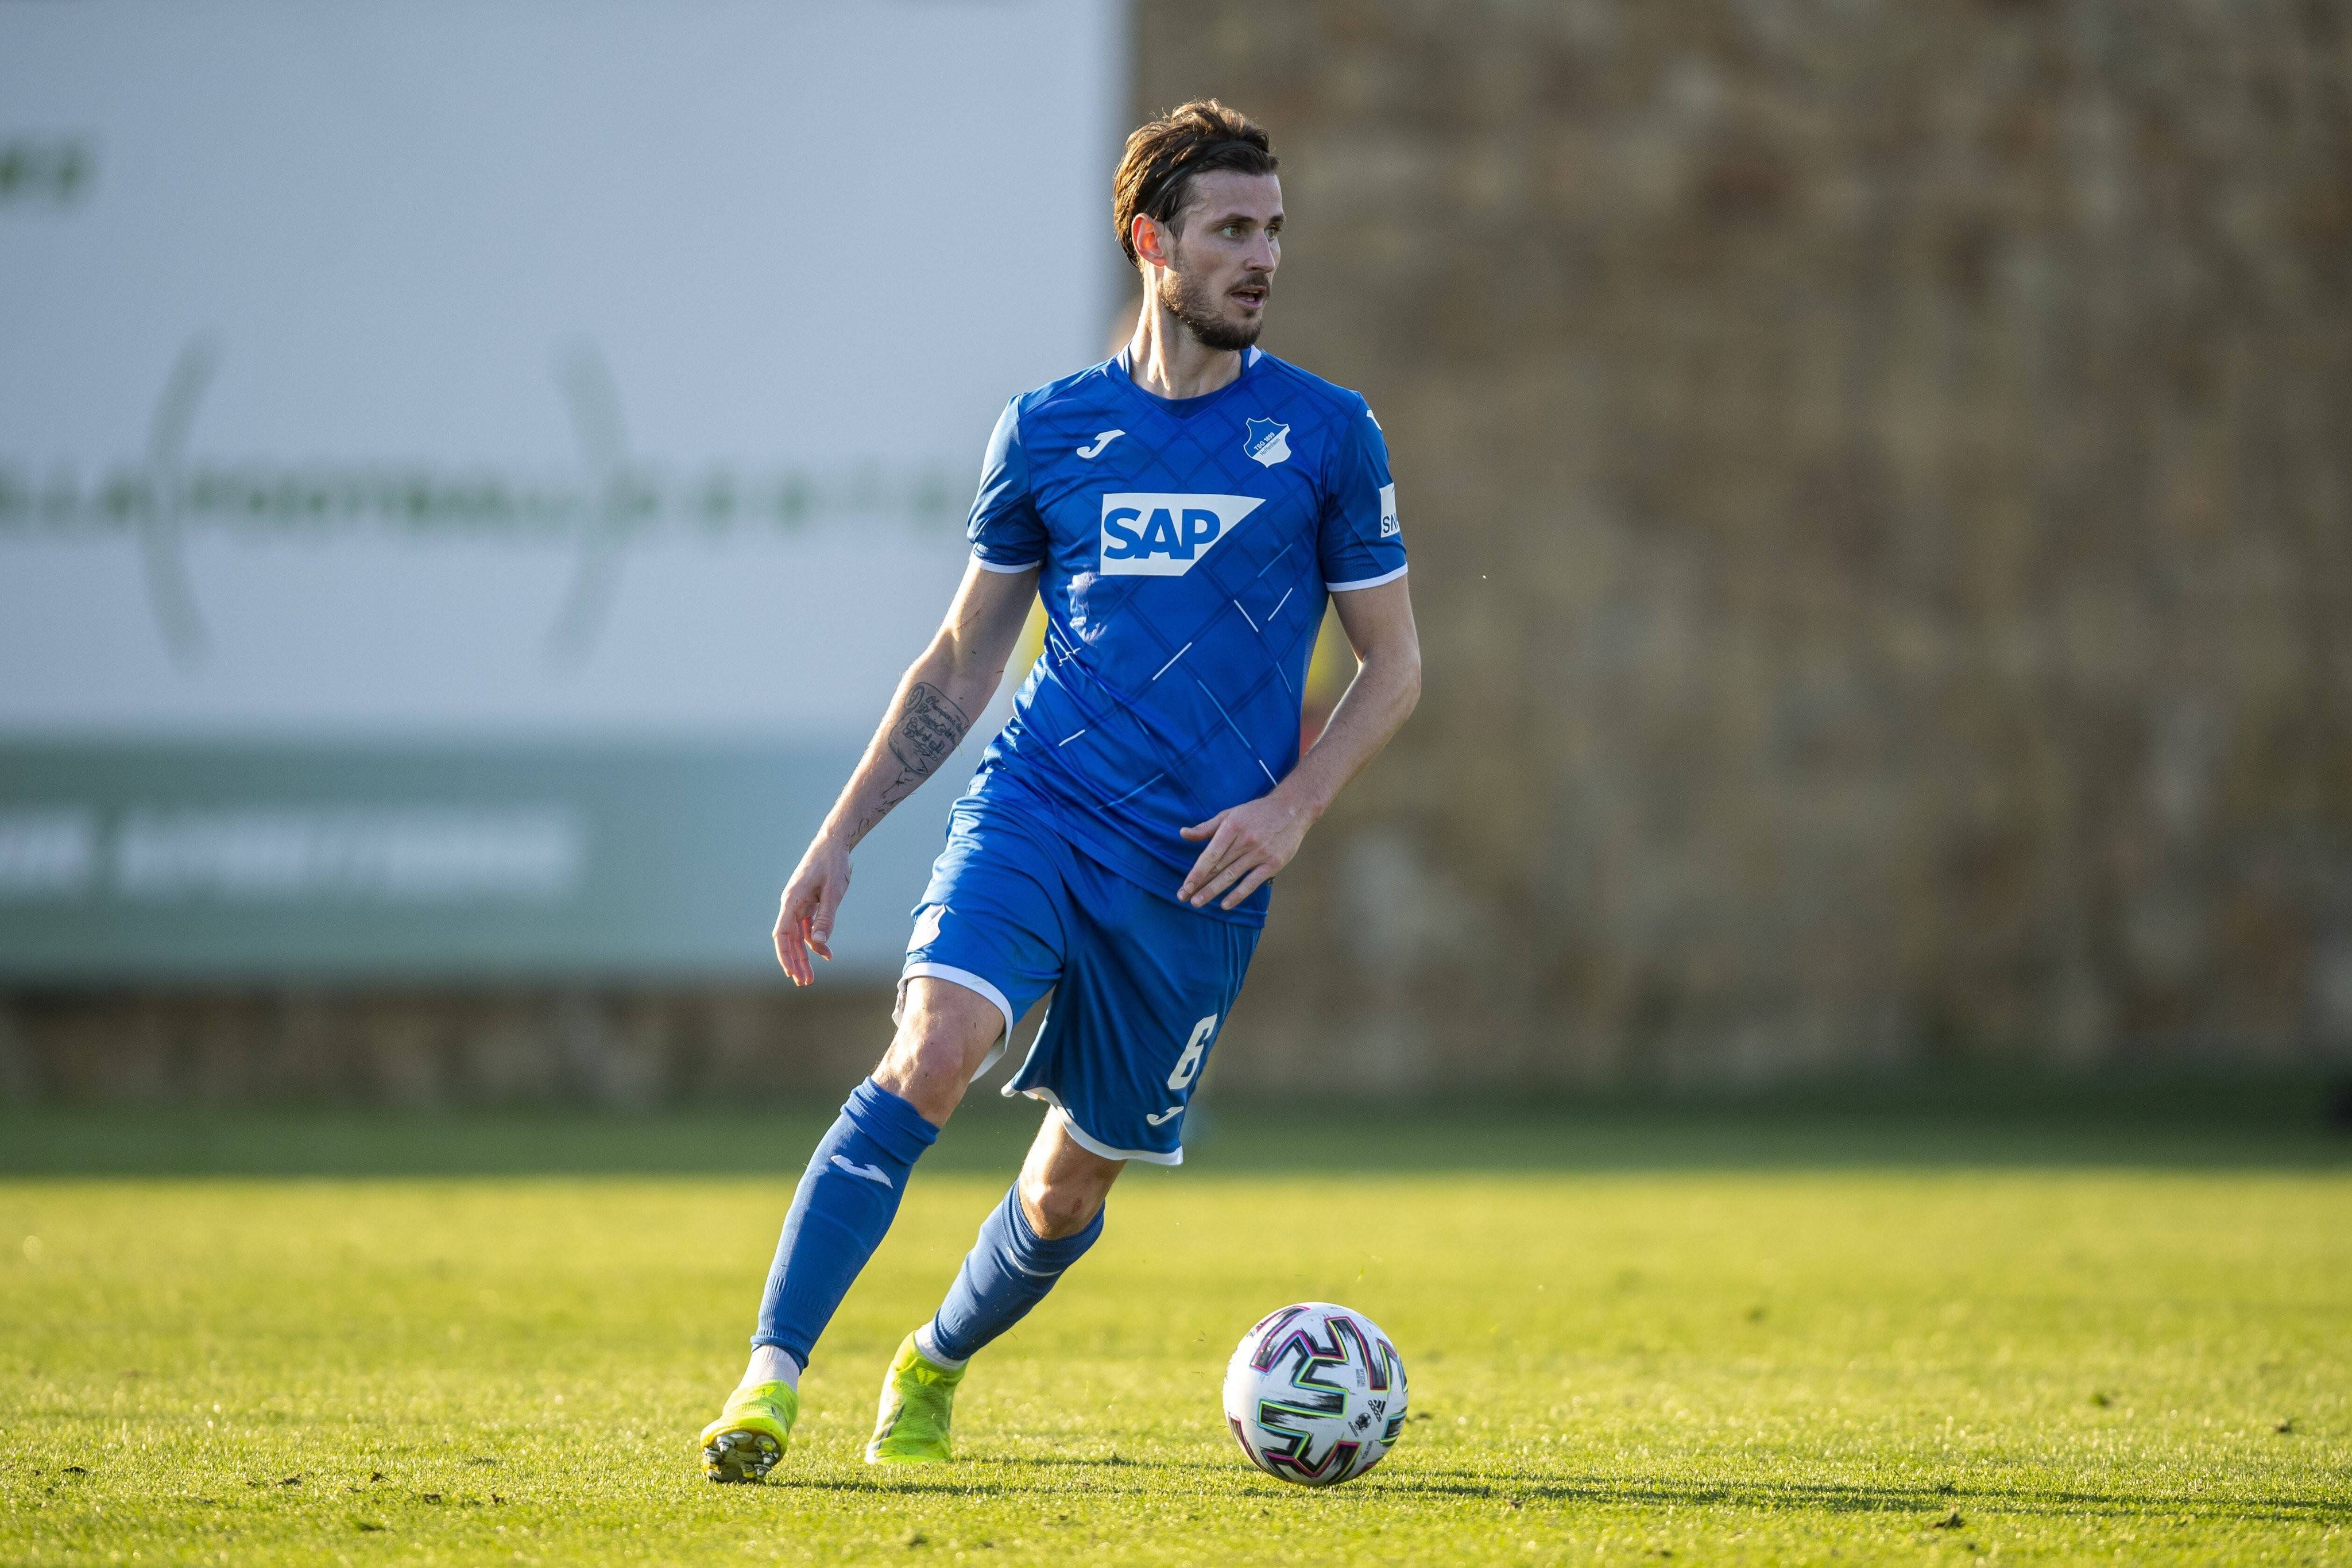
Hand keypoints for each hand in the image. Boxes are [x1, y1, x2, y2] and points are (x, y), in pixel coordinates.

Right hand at [773, 835, 851, 985]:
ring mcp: (798, 904)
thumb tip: (818, 943)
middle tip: (804, 983)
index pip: (782, 933)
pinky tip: (825, 953)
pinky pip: (807, 926)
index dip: (785, 955)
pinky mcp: (807, 903)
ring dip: (804, 955)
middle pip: (788, 939)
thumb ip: (826, 917)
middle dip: (795, 961)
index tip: (791, 972)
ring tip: (811, 976)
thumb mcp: (833, 892)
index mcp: (792, 900)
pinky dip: (815, 940)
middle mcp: (791, 903)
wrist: (834, 843)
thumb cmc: (833, 864)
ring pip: (798, 935)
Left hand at [1177, 795, 1312, 909]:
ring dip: (1213, 891)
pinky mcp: (1273, 863)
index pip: (1210, 854)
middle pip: (1218, 867)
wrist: (1293, 809)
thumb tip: (1183, 834)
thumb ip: (1206, 827)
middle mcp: (1245, 841)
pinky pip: (1253, 882)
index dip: (1196, 872)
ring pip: (1232, 876)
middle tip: (1184, 898)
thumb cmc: (1257, 812)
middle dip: (1199, 884)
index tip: (1185, 886)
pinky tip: (1225, 904)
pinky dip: (1238, 895)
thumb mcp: (1230, 814)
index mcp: (1232, 827)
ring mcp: (1260, 853)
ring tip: (1197, 902)